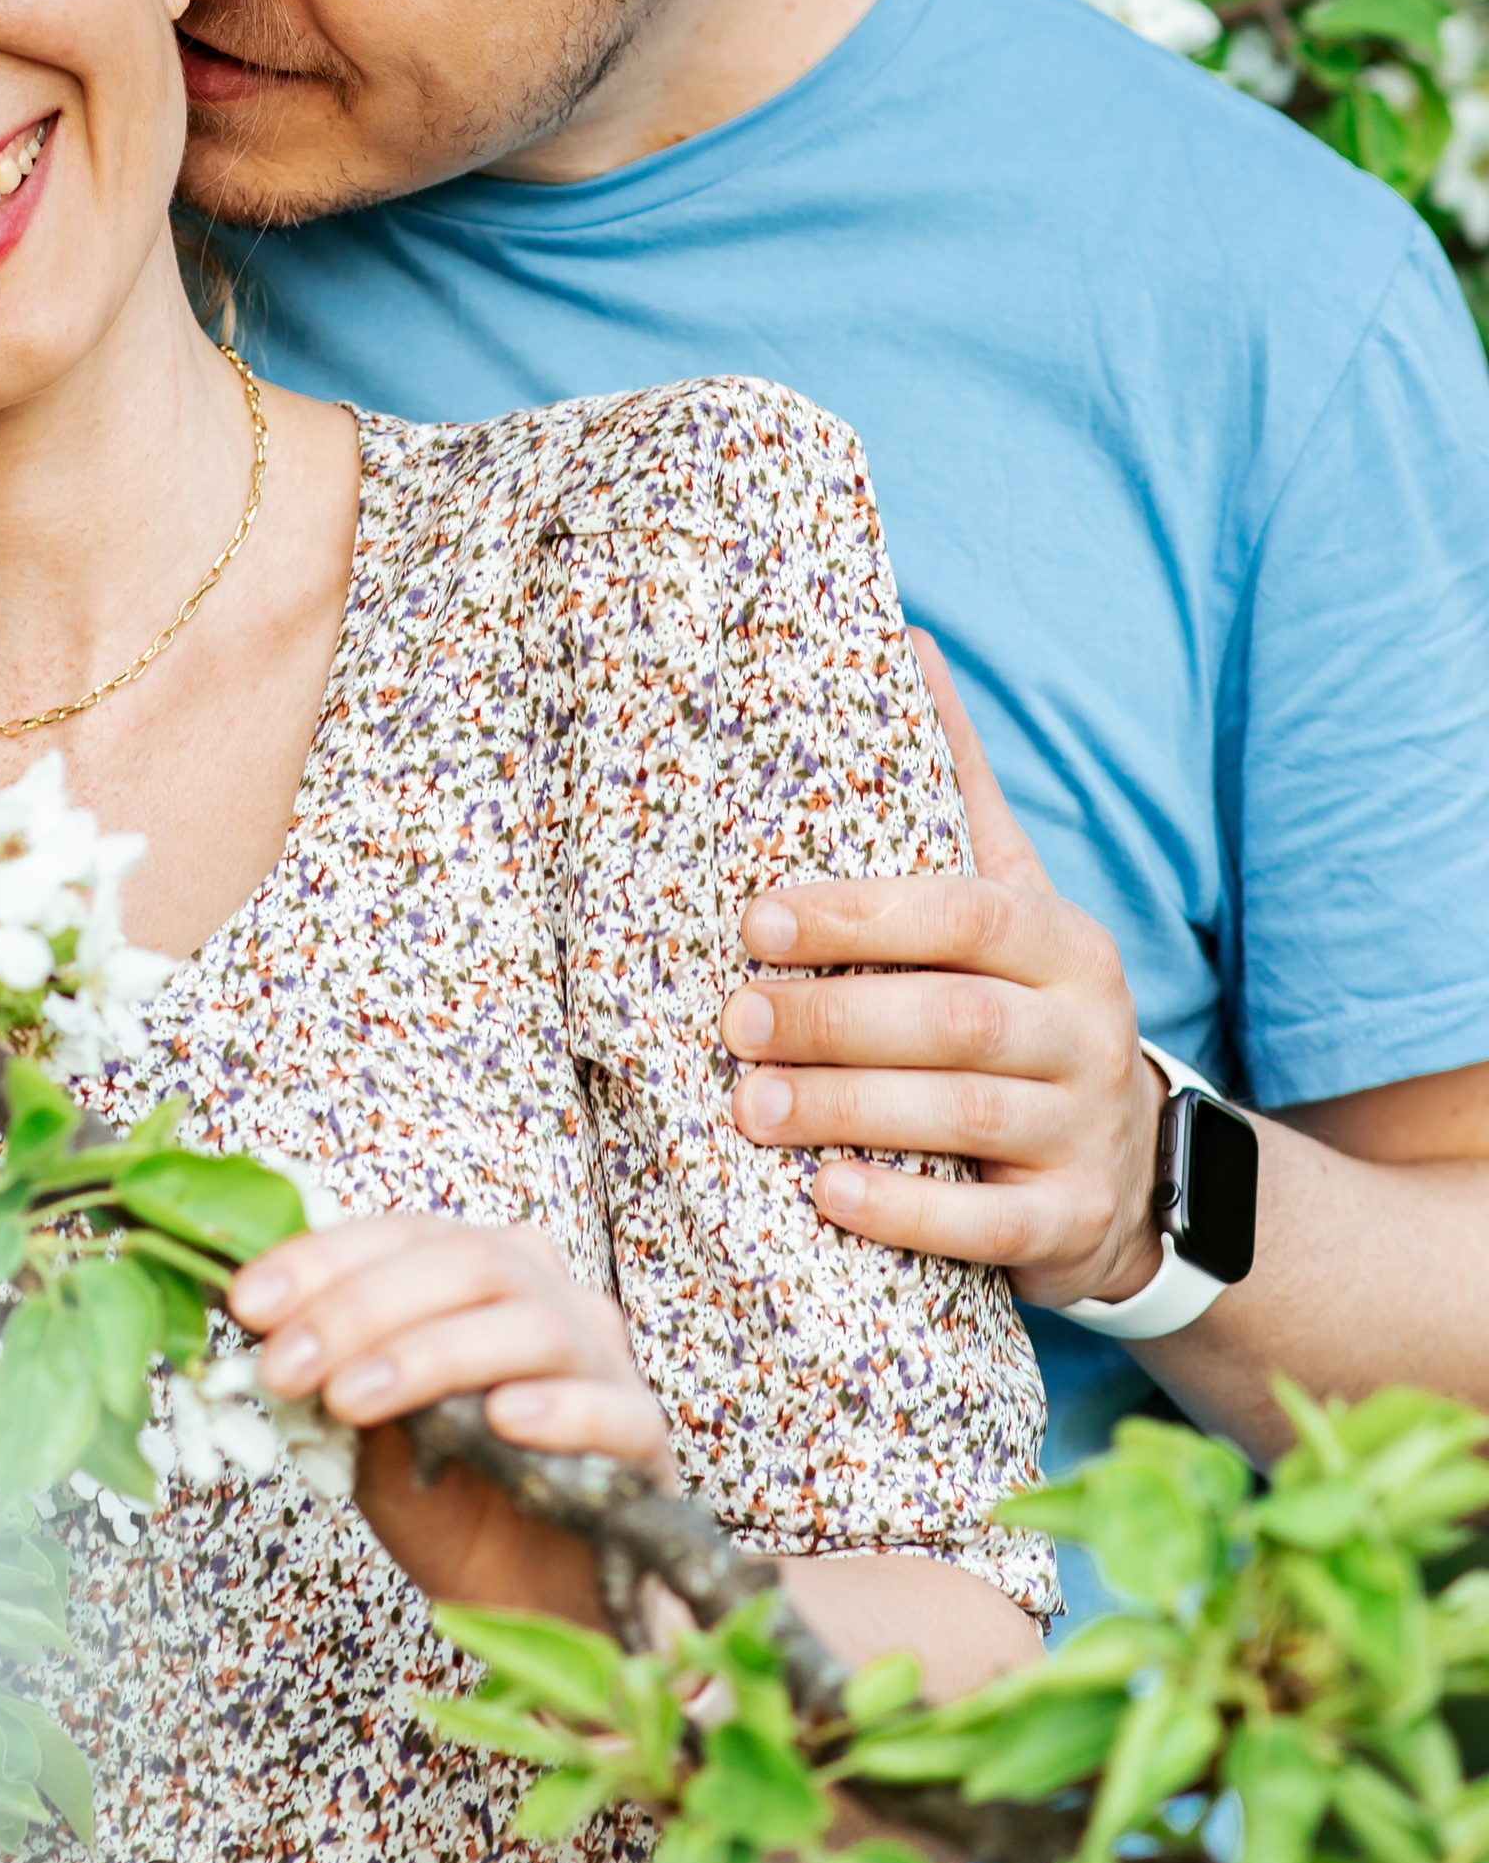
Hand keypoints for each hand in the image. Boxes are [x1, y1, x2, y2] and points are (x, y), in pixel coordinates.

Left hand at [228, 1217, 667, 1620]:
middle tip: (287, 1364)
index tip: (247, 1302)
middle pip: (463, 1263)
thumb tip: (261, 1333)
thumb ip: (337, 1382)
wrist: (537, 1609)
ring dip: (429, 1354)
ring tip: (352, 1399)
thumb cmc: (454, 1505)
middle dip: (360, 1308)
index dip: (322, 1259)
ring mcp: (602, 1360)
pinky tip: (502, 1420)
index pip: (403, 1236)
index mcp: (481, 1274)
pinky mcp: (642, 1436)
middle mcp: (548, 1295)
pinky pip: (610, 1406)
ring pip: (527, 1322)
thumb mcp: (373, 1442)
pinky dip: (556, 1406)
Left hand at [720, 631, 1163, 1308]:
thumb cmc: (1026, 1003)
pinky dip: (906, 1214)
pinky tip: (826, 1196)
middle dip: (835, 1019)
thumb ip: (958, 783)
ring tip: (747, 1106)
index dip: (860, 916)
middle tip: (730, 1019)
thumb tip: (907, 636)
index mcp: (1061, 938)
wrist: (1131, 1168)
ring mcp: (1087, 1132)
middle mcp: (1088, 1029)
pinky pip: (989, 1226)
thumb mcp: (1010, 893)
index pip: (964, 912)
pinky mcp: (1072, 1223)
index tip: (757, 922)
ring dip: (847, 1112)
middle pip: (957, 1018)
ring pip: (967, 1120)